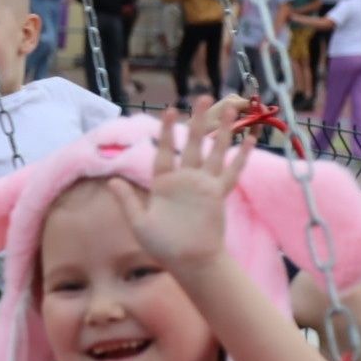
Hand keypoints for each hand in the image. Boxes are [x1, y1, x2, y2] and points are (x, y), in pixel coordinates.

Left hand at [108, 98, 251, 273]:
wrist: (190, 262)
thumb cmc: (163, 247)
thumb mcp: (139, 224)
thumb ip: (128, 201)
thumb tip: (111, 181)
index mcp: (164, 184)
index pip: (164, 152)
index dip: (167, 132)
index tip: (169, 111)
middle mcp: (185, 180)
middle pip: (192, 144)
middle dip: (197, 121)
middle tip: (201, 98)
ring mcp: (203, 186)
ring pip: (215, 152)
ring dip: (222, 132)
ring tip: (230, 110)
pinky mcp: (218, 195)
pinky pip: (232, 172)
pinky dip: (241, 157)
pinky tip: (250, 140)